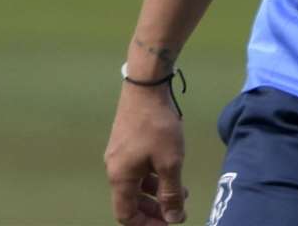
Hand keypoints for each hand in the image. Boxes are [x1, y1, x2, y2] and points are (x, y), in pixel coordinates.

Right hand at [104, 83, 188, 224]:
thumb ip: (171, 193)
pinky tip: (172, 170)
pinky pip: (139, 169)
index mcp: (120, 178)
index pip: (125, 215)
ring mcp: (120, 154)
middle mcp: (115, 168)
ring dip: (157, 192)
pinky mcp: (127, 142)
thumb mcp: (170, 162)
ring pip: (137, 185)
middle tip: (176, 212)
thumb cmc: (158, 126)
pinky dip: (154, 176)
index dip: (146, 224)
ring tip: (182, 192)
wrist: (147, 86)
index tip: (167, 224)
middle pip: (131, 201)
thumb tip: (173, 219)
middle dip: (154, 210)